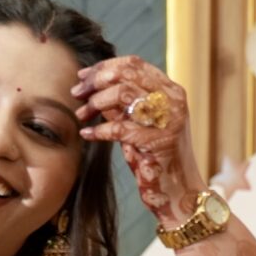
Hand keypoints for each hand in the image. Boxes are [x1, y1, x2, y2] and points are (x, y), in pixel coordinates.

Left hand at [74, 57, 202, 229]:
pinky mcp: (159, 141)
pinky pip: (120, 127)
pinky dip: (99, 130)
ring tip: (82, 114)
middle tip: (77, 93)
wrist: (179, 192)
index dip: (104, 66)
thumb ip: (121, 103)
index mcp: (170, 90)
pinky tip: (87, 135)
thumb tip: (91, 84)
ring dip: (95, 102)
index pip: (134, 64)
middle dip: (95, 81)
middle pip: (127, 74)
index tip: (82, 77)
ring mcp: (169, 119)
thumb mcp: (137, 123)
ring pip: (123, 93)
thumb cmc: (156, 158)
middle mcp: (173, 100)